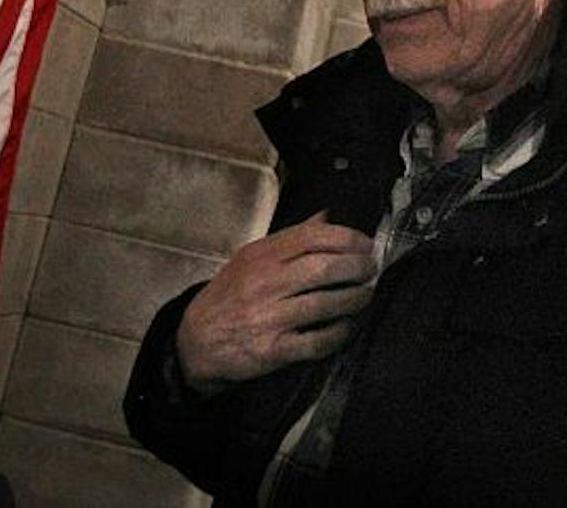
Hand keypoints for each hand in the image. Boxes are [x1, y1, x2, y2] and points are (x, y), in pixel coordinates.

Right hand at [176, 212, 374, 392]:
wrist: (195, 341)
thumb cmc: (229, 296)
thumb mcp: (252, 258)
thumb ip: (291, 239)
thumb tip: (327, 217)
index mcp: (262, 256)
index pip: (313, 236)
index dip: (348, 238)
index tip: (366, 244)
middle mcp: (266, 283)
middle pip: (325, 268)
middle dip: (358, 268)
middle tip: (371, 270)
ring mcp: (270, 317)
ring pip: (326, 304)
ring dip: (355, 299)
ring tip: (365, 296)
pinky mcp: (274, 350)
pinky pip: (317, 342)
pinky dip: (339, 333)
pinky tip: (347, 327)